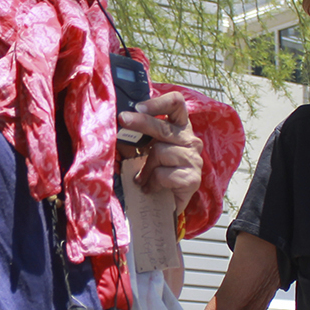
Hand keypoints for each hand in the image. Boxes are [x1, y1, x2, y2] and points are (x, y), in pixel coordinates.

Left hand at [119, 90, 202, 217]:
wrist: (166, 207)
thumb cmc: (155, 174)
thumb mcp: (144, 151)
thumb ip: (137, 138)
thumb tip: (115, 127)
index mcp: (179, 128)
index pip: (177, 104)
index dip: (159, 102)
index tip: (138, 106)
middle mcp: (190, 140)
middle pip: (164, 127)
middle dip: (141, 122)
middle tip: (123, 119)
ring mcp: (194, 159)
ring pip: (160, 153)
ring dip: (145, 168)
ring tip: (143, 179)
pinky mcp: (193, 179)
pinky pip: (163, 174)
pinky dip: (152, 182)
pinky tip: (151, 188)